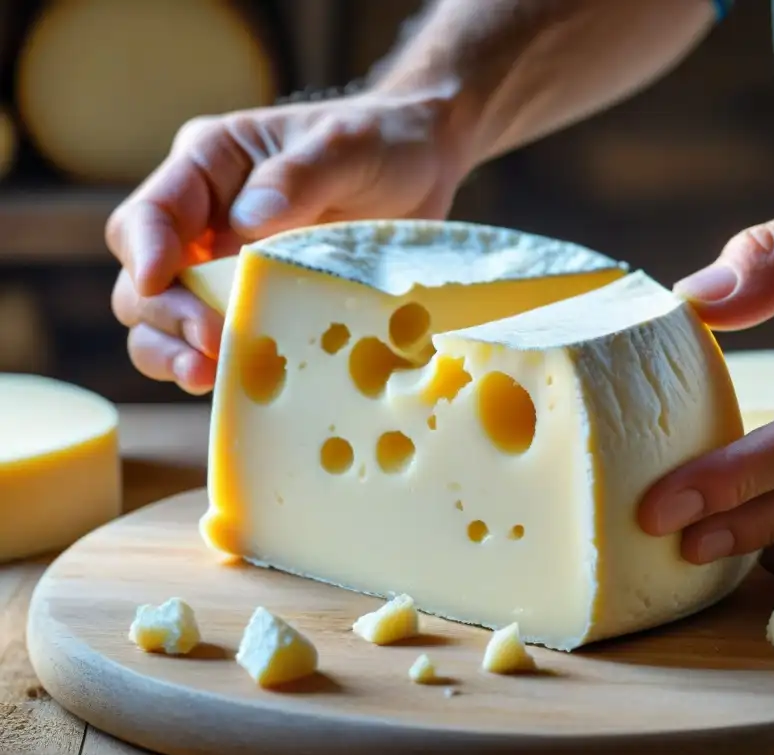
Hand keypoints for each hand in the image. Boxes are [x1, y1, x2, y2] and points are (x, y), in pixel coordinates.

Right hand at [107, 83, 468, 393]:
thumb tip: (248, 220)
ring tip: (206, 377)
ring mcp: (227, 271)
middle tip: (211, 342)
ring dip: (177, 353)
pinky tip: (240, 386)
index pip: (149, 214)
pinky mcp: (260, 307)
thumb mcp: (345, 147)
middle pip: (146, 281)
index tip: (160, 283)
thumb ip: (298, 178)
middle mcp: (205, 223)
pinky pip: (222, 346)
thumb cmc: (379, 143)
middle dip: (168, 316)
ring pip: (168, 323)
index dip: (145, 251)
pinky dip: (222, 368)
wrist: (423, 170)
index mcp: (209, 168)